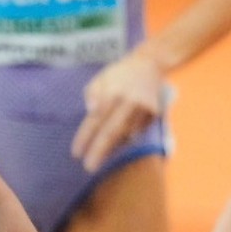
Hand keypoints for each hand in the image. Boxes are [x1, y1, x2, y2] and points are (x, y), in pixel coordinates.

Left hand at [72, 50, 163, 171]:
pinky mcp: (154, 114)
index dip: (85, 138)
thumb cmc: (118, 74)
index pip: (95, 119)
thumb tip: (90, 111)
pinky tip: (115, 147)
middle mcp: (129, 102)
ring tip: (98, 159)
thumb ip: (92, 95)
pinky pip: (137, 132)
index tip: (76, 154)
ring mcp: (144, 109)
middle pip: (112, 131)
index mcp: (112, 92)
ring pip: (126, 135)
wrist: (149, 64)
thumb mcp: (99, 79)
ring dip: (112, 149)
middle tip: (88, 167)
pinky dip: (125, 141)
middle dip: (99, 151)